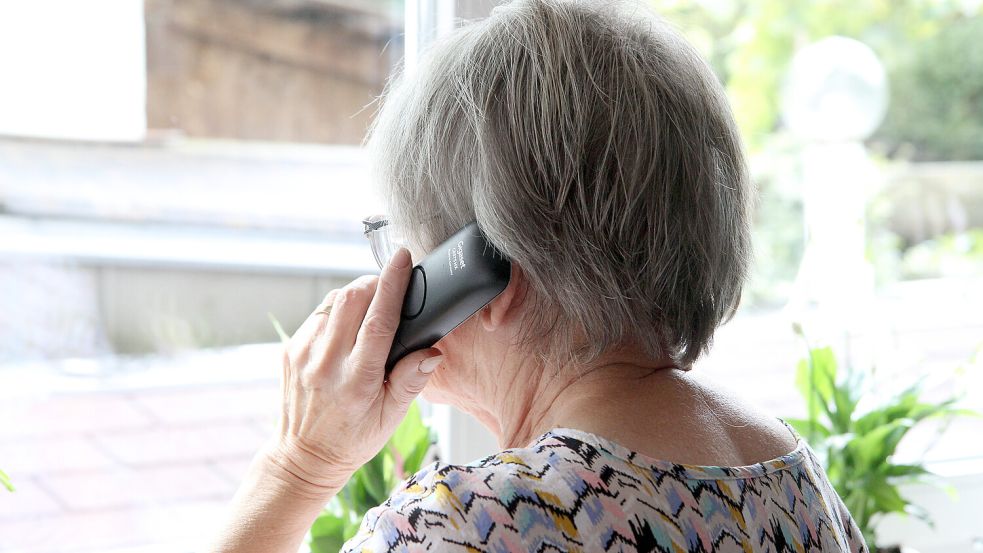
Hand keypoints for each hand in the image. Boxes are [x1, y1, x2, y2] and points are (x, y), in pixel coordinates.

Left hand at [264, 247, 442, 498]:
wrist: (304, 455)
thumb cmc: (354, 437)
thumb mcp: (392, 416)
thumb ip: (412, 380)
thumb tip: (432, 350)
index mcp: (357, 380)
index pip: (378, 320)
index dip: (392, 284)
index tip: (402, 258)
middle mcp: (326, 363)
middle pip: (353, 298)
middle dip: (375, 282)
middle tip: (390, 288)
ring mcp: (303, 353)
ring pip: (334, 301)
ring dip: (356, 295)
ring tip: (370, 311)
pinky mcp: (290, 349)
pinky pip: (318, 314)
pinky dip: (337, 311)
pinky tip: (347, 328)